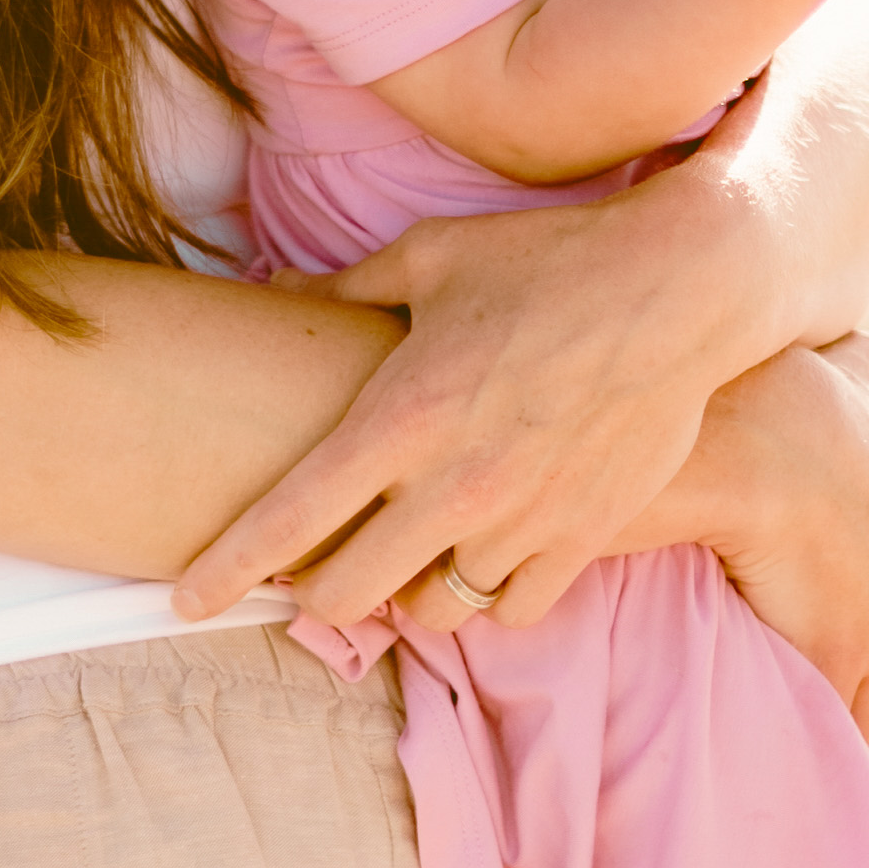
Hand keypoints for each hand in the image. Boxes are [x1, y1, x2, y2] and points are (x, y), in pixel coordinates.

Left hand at [172, 173, 764, 633]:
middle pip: (348, 595)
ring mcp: (523, 521)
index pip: (288, 519)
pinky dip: (485, 598)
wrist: (684, 288)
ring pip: (432, 613)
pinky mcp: (583, 538)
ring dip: (408, 592)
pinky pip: (511, 613)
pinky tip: (483, 561)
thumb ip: (346, 286)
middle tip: (317, 569)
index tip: (184, 598)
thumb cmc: (550, 260)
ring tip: (411, 556)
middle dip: (316, 593)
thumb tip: (280, 289)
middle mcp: (454, 484)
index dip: (225, 569)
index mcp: (400, 415)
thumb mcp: (433, 255)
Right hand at [677, 329, 868, 750]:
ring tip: (799, 733)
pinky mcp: (852, 665)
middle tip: (818, 681)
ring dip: (844, 715)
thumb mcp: (863, 369)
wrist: (756, 438)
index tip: (843, 623)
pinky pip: (838, 726)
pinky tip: (777, 745)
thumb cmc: (796, 395)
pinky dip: (811, 739)